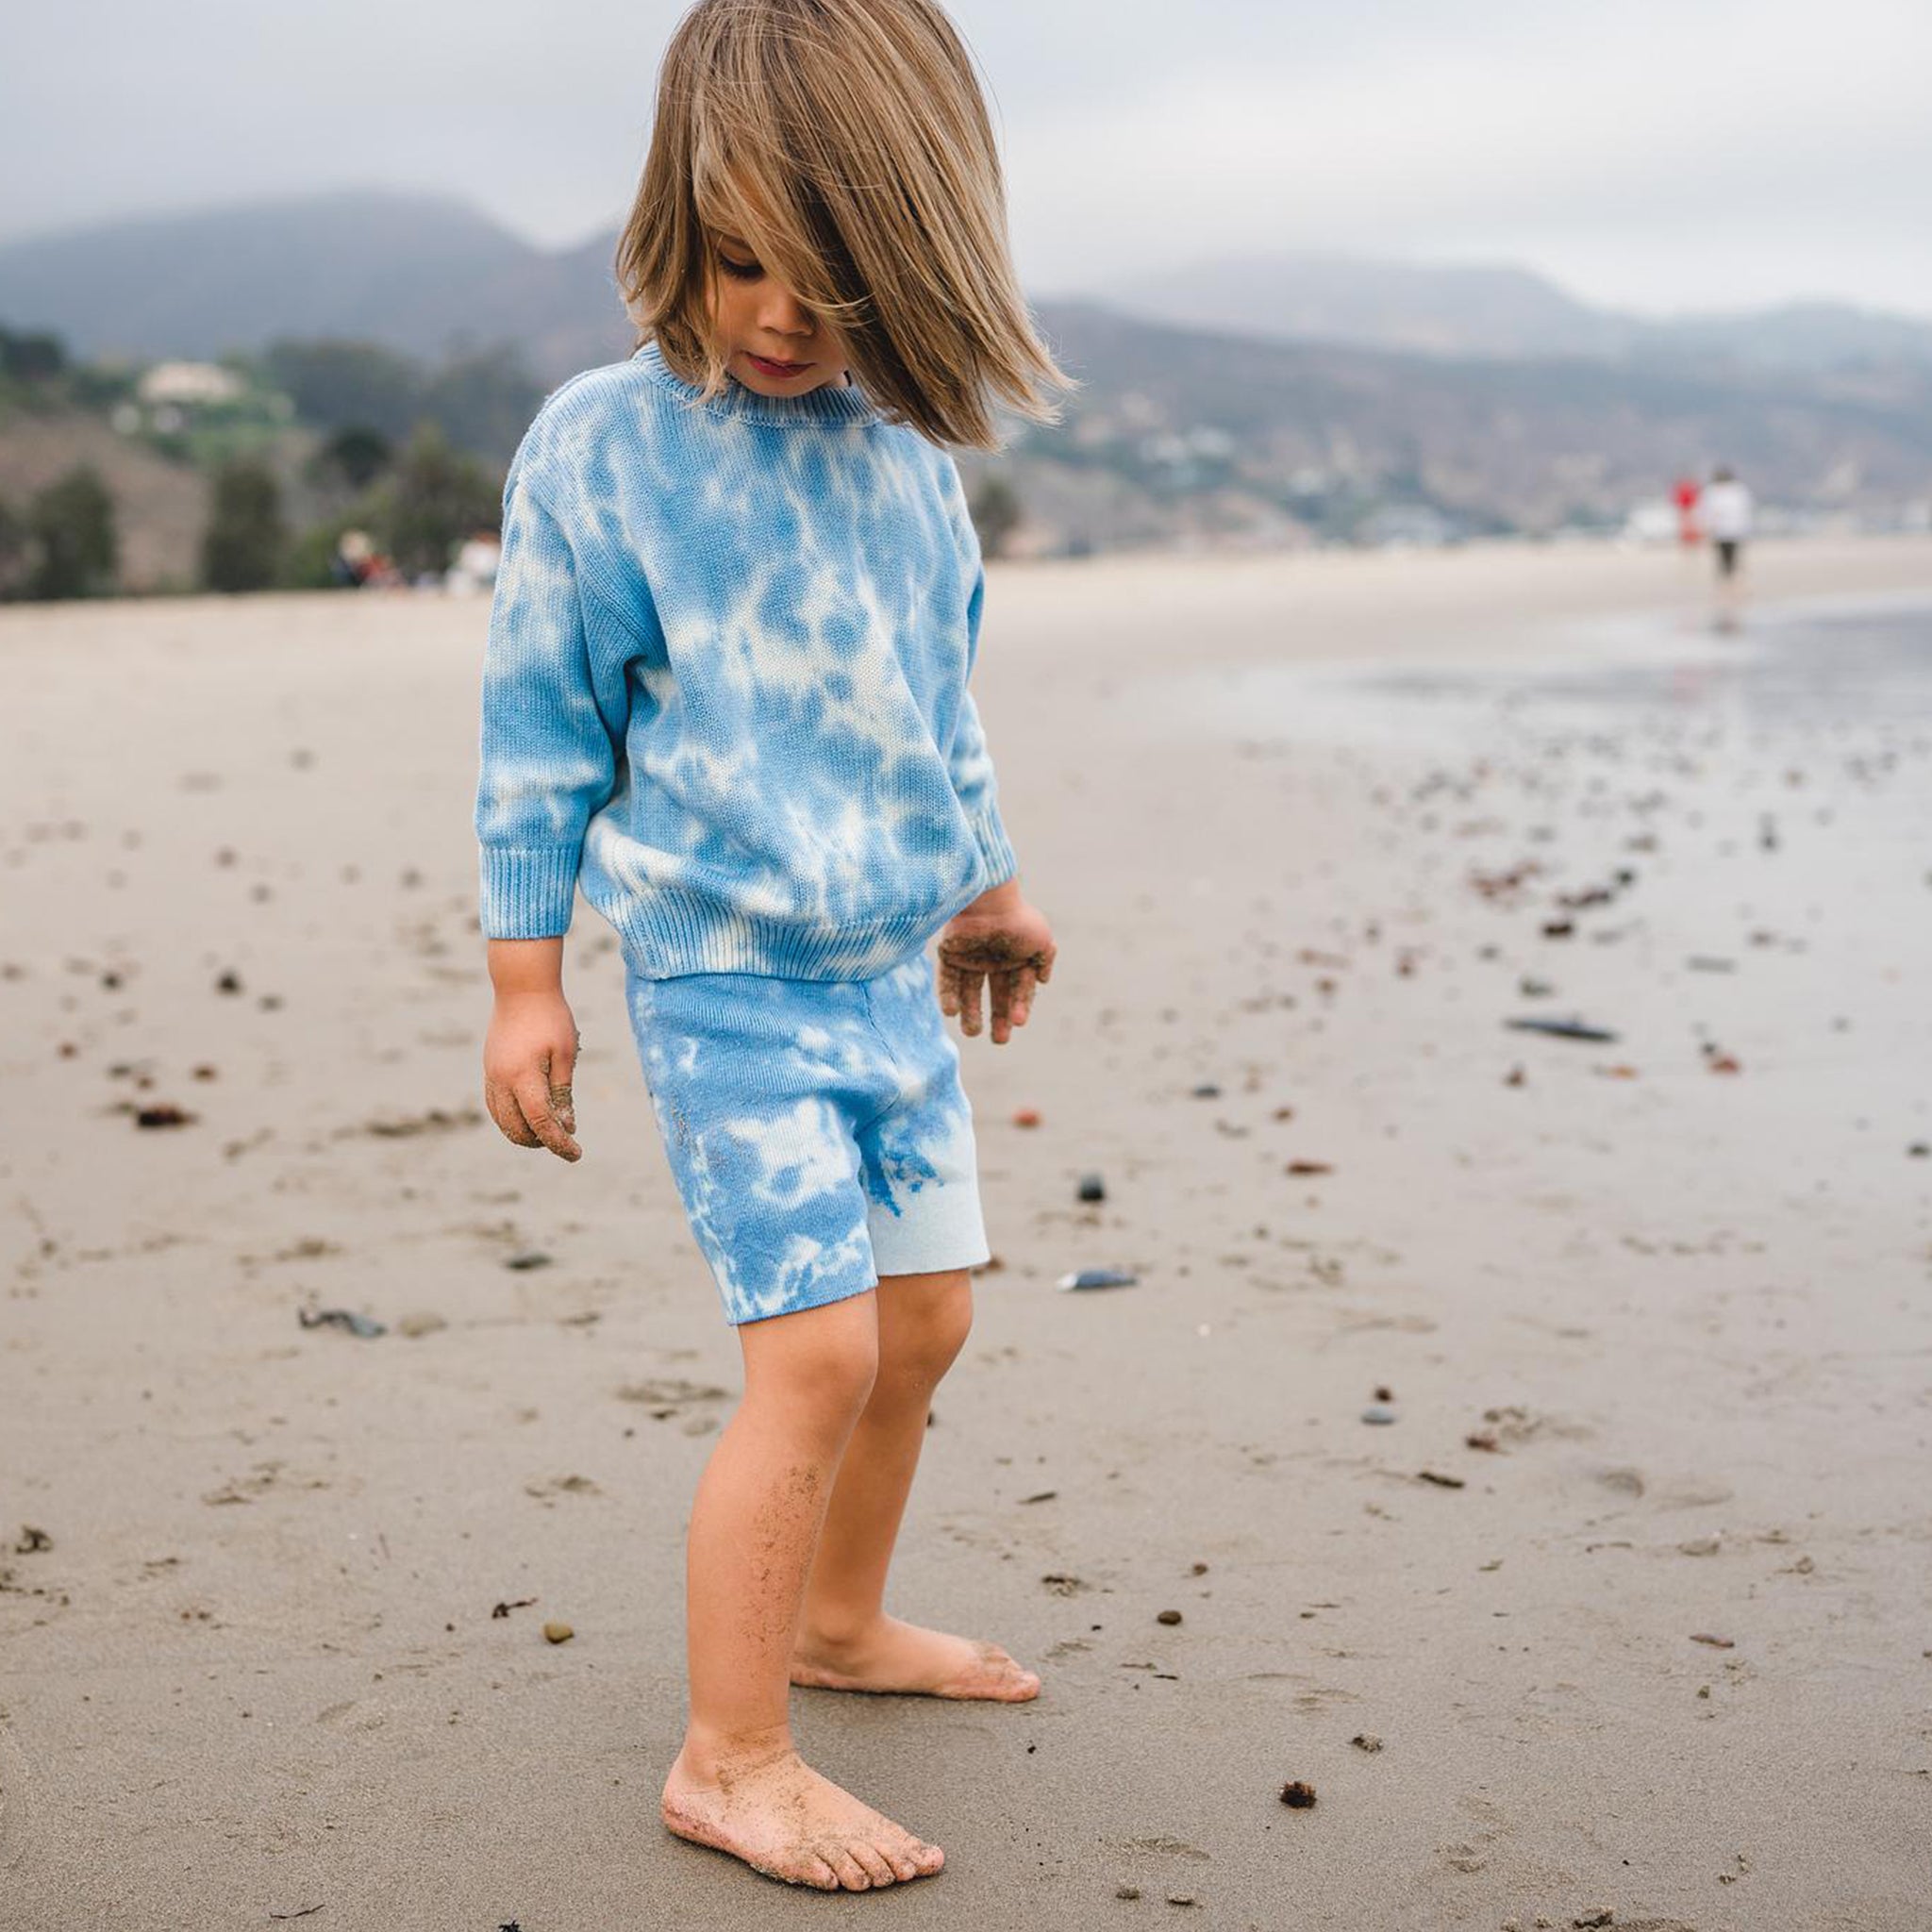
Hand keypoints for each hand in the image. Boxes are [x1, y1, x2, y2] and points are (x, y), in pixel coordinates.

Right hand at [483, 989, 582, 1159]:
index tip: (576, 1154)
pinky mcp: (489, 1069)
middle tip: (564, 1141)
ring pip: (501, 1120)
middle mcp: (501, 1080)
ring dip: (523, 1133)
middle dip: (540, 1141)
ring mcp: (491, 1075)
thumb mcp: (565, 1054)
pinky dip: (510, 1118)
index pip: (541, 1123)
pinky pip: (495, 1105)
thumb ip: (563, 1092)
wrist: (521, 988)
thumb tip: (566, 1125)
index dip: (559, 1143)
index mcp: (523, 1077)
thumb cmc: (551, 1018)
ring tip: (548, 1131)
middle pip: (516, 1128)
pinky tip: (529, 1117)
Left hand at [936, 882, 1055, 1043]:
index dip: (1019, 1007)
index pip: (1019, 990)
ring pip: (970, 992)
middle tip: (999, 1041)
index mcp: (1016, 958)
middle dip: (998, 1019)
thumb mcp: (1041, 941)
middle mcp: (993, 960)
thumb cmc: (1017, 921)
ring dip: (971, 1013)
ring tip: (971, 1032)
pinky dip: (949, 996)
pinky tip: (952, 1012)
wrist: (987, 901)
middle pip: (996, 996)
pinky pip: (948, 980)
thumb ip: (1045, 961)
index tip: (1019, 1023)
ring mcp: (970, 958)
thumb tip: (1044, 981)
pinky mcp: (950, 954)